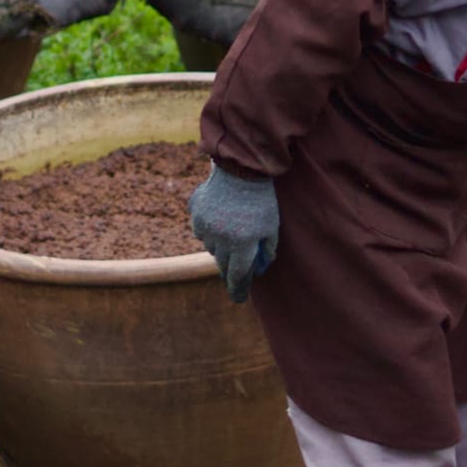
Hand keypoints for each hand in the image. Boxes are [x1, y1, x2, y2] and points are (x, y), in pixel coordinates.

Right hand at [190, 164, 278, 301]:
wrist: (241, 168)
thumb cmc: (261, 199)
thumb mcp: (271, 226)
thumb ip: (267, 250)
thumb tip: (259, 268)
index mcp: (242, 243)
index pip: (238, 275)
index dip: (238, 289)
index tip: (238, 299)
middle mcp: (220, 238)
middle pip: (223, 264)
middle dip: (230, 268)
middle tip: (236, 269)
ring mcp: (205, 226)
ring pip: (211, 247)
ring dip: (221, 246)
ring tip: (232, 229)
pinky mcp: (195, 214)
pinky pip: (201, 230)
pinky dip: (210, 229)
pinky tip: (220, 216)